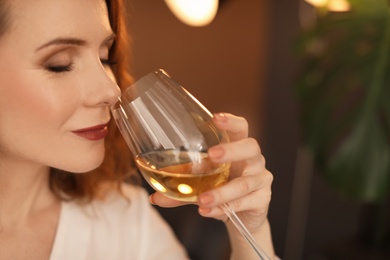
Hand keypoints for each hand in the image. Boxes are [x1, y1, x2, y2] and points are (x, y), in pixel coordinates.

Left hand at [149, 113, 272, 232]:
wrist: (243, 217)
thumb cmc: (222, 189)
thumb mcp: (201, 185)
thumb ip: (181, 188)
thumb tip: (154, 197)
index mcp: (238, 148)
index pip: (241, 127)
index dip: (231, 121)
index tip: (214, 118)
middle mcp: (253, 160)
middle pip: (250, 147)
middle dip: (232, 150)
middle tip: (212, 155)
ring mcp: (261, 179)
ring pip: (245, 182)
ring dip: (222, 192)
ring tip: (202, 199)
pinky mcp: (262, 199)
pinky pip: (245, 202)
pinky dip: (225, 208)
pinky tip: (208, 211)